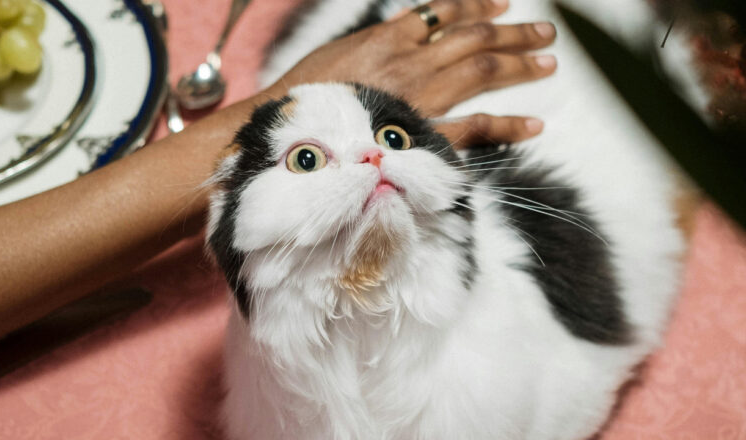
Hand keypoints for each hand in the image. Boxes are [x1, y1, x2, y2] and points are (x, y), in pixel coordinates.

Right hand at [267, 0, 555, 141]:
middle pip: (474, 38)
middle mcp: (410, 61)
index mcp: (387, 38)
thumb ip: (377, 40)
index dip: (478, 6)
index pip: (444, 12)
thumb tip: (406, 26)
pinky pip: (476, 127)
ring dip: (519, 64)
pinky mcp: (425, 135)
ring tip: (547, 62)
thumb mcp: (339, 53)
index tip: (502, 3)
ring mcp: (421, 97)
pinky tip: (533, 125)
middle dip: (513, 32)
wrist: (287, 133)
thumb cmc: (307, 97)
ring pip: (482, 70)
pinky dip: (508, 126)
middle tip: (543, 32)